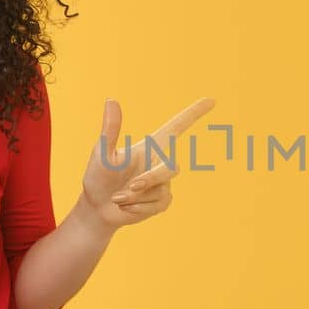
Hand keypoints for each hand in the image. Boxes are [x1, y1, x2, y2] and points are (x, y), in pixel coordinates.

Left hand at [81, 96, 215, 228]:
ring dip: (135, 197)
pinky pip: (160, 204)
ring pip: (161, 189)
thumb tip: (111, 100)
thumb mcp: (102, 153)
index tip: (211, 100)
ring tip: (117, 198)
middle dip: (151, 179)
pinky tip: (126, 207)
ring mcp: (163, 183)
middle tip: (131, 187)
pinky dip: (138, 208)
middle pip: (172, 168)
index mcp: (150, 146)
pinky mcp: (162, 201)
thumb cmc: (97, 176)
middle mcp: (159, 162)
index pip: (177, 126)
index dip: (194, 113)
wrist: (97, 208)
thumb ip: (110, 130)